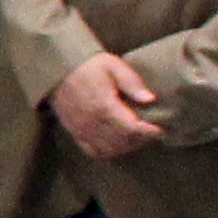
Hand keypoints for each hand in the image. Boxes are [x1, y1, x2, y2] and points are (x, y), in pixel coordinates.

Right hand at [45, 50, 166, 161]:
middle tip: (149, 131)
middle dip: (140, 139)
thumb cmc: (88, 66)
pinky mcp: (75, 133)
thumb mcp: (112, 65)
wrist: (57, 70)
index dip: (148, 131)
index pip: (131, 128)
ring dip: (126, 146)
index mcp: (105, 106)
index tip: (159, 128)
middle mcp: (93, 122)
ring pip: (110, 149)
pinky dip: (108, 151)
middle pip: (123, 141)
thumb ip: (131, 82)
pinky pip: (94, 151)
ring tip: (135, 137)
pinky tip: (116, 143)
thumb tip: (150, 99)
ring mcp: (83, 130)